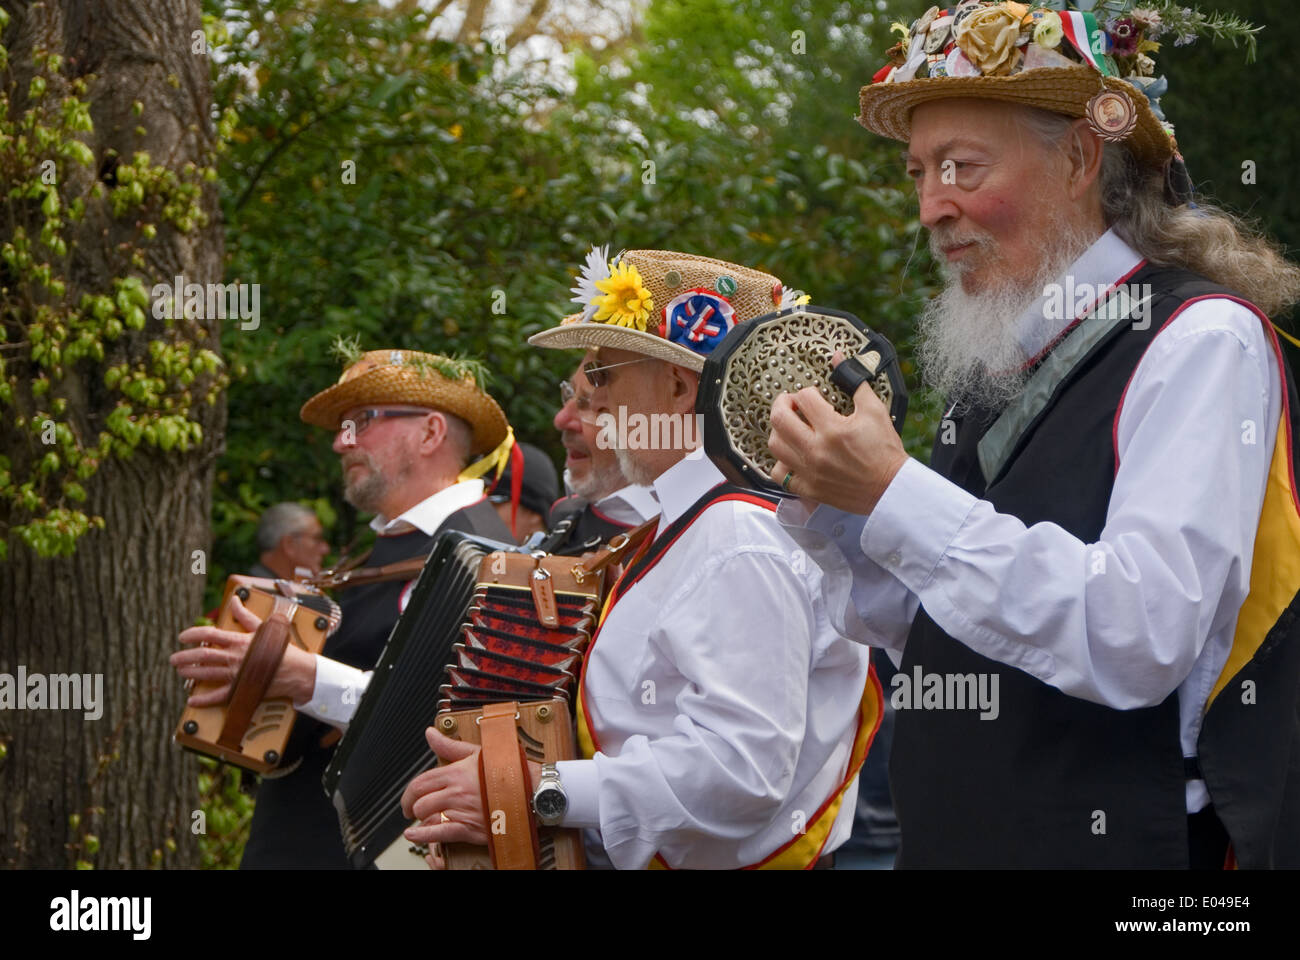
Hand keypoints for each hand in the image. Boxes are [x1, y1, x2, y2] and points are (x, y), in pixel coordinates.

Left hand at [171, 593, 316, 705]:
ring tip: (180, 671)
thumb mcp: (263, 629)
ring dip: (190, 673)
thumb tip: (235, 600)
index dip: (193, 634)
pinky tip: (192, 700)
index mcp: (239, 641)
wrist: (297, 671)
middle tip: (173, 658)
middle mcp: (235, 657)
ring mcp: (236, 674)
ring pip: (206, 674)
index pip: (210, 634)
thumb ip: (245, 616)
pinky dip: (204, 700)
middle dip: (185, 657)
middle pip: (203, 655)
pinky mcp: (241, 689)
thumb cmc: (281, 649)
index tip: (182, 636)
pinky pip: (219, 696)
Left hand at [400, 728, 544, 849]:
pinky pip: (439, 833)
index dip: (408, 792)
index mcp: (455, 773)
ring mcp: (461, 810)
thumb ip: (449, 745)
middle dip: (411, 807)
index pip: (420, 782)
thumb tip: (431, 733)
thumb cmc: (506, 770)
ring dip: (421, 820)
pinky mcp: (470, 828)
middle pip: (420, 801)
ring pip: (427, 817)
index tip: (409, 797)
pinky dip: (422, 835)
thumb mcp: (476, 752)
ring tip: (422, 820)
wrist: (530, 791)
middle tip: (410, 810)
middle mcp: (455, 792)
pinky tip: (413, 835)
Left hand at [768, 353, 908, 515]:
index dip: (808, 392)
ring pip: (775, 445)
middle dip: (782, 403)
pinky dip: (781, 463)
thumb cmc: (885, 452)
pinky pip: (780, 475)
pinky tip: (792, 455)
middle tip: (790, 403)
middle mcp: (816, 450)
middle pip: (779, 418)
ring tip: (790, 427)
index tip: (813, 396)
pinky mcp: (808, 489)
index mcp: (833, 429)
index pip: (804, 398)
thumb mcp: (874, 411)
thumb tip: (840, 359)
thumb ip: (855, 383)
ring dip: (779, 431)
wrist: (890, 488)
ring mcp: (810, 471)